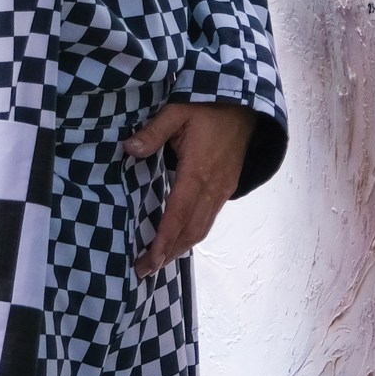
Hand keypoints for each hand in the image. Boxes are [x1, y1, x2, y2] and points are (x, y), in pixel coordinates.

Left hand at [124, 100, 255, 274]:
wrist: (246, 106)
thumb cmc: (209, 106)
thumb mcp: (177, 110)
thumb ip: (153, 132)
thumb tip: (128, 149)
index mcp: (197, 171)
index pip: (178, 214)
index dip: (164, 240)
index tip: (150, 260)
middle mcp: (213, 187)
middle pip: (191, 231)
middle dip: (169, 253)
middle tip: (145, 269)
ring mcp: (223, 190)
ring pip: (202, 228)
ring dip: (181, 248)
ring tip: (159, 262)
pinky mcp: (227, 188)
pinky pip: (209, 218)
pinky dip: (192, 234)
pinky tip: (179, 239)